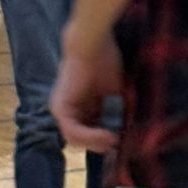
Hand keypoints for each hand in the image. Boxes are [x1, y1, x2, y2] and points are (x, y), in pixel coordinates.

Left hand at [51, 36, 122, 153]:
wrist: (93, 43)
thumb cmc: (105, 60)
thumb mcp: (114, 91)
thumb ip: (117, 109)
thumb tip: (127, 129)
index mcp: (79, 104)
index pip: (90, 129)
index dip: (105, 138)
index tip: (122, 139)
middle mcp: (67, 109)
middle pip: (81, 138)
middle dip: (100, 144)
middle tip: (118, 144)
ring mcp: (61, 110)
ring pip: (75, 139)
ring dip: (96, 143)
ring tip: (114, 140)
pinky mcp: (60, 109)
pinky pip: (72, 132)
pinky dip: (91, 137)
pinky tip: (107, 134)